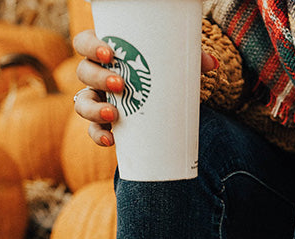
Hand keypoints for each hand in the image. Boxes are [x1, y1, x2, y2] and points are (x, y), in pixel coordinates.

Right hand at [73, 29, 219, 147]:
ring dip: (94, 109)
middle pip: (83, 72)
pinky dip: (98, 135)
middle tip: (121, 84)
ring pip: (82, 102)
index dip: (91, 46)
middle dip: (98, 78)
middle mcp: (96, 76)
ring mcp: (97, 100)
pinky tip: (110, 139)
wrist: (161, 106)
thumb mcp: (173, 65)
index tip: (110, 54)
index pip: (85, 43)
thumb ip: (189, 60)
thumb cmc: (161, 75)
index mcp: (106, 54)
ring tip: (114, 114)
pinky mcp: (104, 123)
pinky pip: (93, 130)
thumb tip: (213, 64)